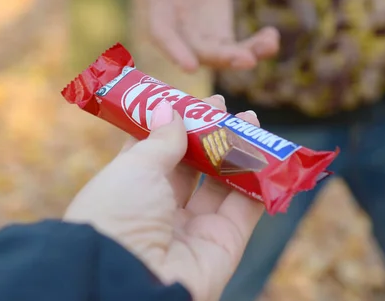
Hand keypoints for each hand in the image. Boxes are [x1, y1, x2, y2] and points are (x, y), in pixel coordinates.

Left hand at [63, 95, 263, 300]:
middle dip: (209, 135)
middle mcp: (160, 211)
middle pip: (191, 167)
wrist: (129, 282)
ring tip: (251, 120)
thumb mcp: (134, 168)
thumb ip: (160, 139)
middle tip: (225, 107)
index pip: (154, 152)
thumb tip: (170, 109)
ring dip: (238, 152)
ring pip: (221, 183)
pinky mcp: (224, 243)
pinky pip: (245, 206)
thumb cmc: (119, 216)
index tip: (192, 102)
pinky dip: (258, 180)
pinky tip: (265, 149)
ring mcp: (194, 228)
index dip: (173, 126)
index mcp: (129, 192)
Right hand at [134, 0, 278, 71]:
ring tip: (269, 45)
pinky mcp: (220, 37)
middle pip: (198, 53)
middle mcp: (179, 32)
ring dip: (246, 55)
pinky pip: (238, 48)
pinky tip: (271, 37)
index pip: (164, 34)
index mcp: (161, 9)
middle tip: (248, 60)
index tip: (191, 67)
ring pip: (222, 56)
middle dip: (223, 59)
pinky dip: (256, 46)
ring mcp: (200, 38)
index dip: (175, 51)